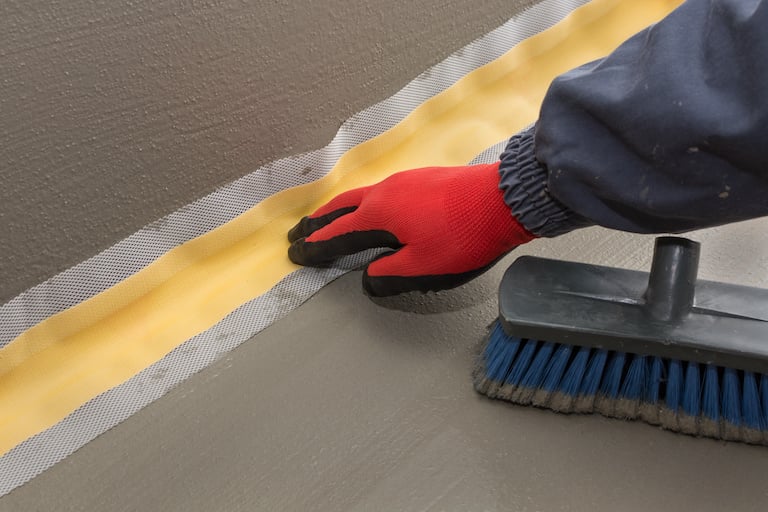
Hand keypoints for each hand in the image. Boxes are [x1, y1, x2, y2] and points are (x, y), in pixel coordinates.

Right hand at [287, 162, 534, 295]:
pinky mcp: (422, 178)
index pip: (336, 235)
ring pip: (359, 195)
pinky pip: (379, 190)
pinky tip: (369, 206)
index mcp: (378, 215)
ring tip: (324, 217)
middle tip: (298, 233)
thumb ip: (389, 275)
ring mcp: (403, 181)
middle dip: (317, 223)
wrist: (503, 198)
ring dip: (337, 209)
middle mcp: (384, 192)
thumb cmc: (463, 237)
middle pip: (341, 208)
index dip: (315, 248)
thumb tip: (369, 279)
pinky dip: (361, 202)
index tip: (296, 254)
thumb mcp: (424, 267)